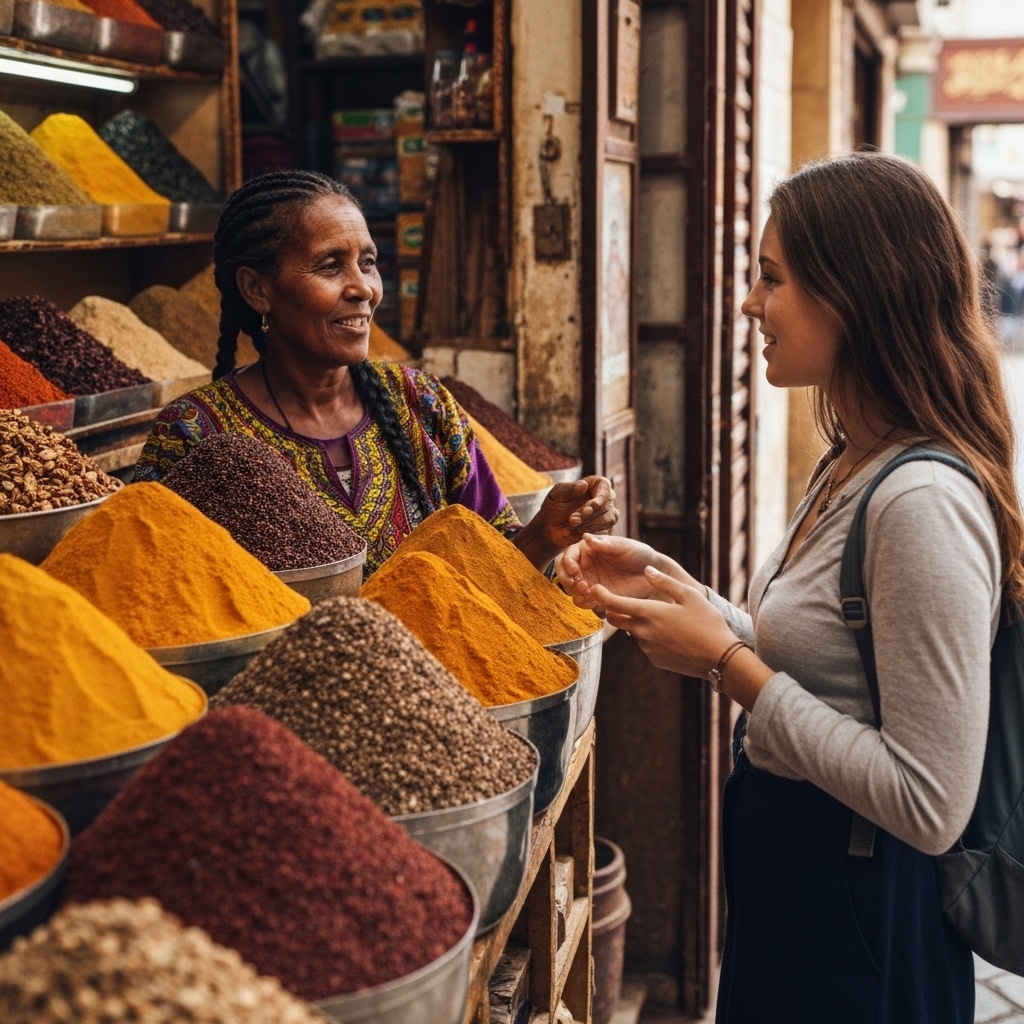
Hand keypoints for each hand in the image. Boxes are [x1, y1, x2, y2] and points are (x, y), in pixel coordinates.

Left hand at [538, 476, 617, 546]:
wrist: (551, 528)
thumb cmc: (554, 506)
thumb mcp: (556, 495)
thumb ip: (568, 488)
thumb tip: (583, 484)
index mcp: (596, 484)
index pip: (605, 487)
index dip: (599, 498)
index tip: (589, 507)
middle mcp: (605, 498)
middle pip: (606, 506)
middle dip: (589, 515)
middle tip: (572, 520)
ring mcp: (607, 514)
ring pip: (608, 520)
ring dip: (588, 524)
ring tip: (571, 525)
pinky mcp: (604, 528)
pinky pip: (604, 532)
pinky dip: (588, 532)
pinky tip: (574, 532)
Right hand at [555, 534, 661, 608]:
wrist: (653, 576)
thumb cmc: (640, 554)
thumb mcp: (625, 546)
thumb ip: (606, 544)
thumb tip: (586, 537)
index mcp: (589, 550)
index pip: (569, 555)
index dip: (567, 563)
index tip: (574, 570)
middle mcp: (585, 565)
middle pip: (563, 573)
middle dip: (567, 579)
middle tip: (581, 585)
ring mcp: (590, 581)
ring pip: (570, 589)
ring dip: (574, 593)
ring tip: (588, 593)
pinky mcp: (596, 597)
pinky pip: (582, 602)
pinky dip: (584, 602)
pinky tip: (594, 601)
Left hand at [592, 567, 737, 678]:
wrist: (719, 658)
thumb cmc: (707, 622)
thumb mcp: (689, 595)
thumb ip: (664, 582)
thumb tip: (646, 570)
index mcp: (649, 613)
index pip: (613, 604)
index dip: (601, 595)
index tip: (596, 588)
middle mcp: (643, 632)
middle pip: (615, 620)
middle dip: (614, 610)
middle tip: (621, 600)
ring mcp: (648, 648)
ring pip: (633, 632)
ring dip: (637, 624)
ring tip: (661, 618)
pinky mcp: (655, 660)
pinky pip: (646, 645)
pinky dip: (650, 637)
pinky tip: (671, 635)